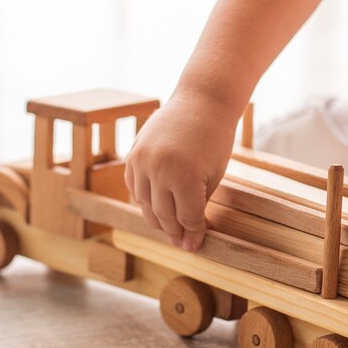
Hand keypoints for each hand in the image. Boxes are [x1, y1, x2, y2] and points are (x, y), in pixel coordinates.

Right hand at [124, 90, 238, 251]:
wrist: (201, 101)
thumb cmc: (215, 139)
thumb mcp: (213, 176)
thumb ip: (199, 205)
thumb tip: (189, 235)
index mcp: (184, 177)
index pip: (187, 218)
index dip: (194, 234)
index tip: (195, 246)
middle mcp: (158, 170)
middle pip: (164, 216)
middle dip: (175, 233)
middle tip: (182, 243)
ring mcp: (142, 161)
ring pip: (145, 205)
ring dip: (157, 220)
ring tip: (170, 228)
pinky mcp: (133, 155)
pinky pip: (134, 188)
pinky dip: (144, 200)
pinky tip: (157, 207)